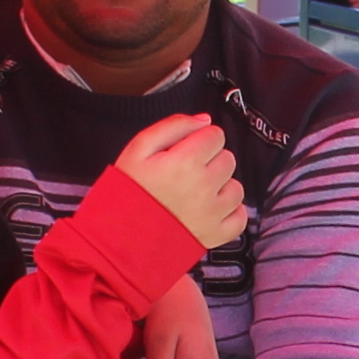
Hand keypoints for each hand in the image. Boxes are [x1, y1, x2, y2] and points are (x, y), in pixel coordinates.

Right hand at [113, 114, 246, 248]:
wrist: (118, 238)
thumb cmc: (126, 193)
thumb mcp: (138, 149)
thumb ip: (172, 126)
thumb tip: (203, 120)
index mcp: (186, 161)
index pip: (216, 135)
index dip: (201, 139)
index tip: (188, 149)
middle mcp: (204, 186)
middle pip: (228, 159)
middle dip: (211, 161)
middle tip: (188, 172)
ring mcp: (212, 212)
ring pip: (236, 187)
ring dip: (221, 186)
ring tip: (197, 192)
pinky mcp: (215, 235)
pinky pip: (240, 217)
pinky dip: (230, 212)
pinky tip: (211, 209)